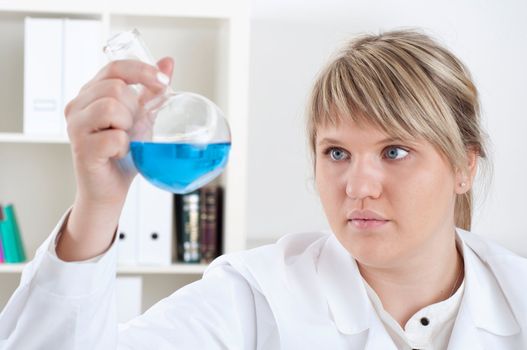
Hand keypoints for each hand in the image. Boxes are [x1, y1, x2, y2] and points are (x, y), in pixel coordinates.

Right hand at [57, 58, 173, 260]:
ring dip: (128, 125)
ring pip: (111, 107)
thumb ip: (150, 91)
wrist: (111, 188)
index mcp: (91, 93)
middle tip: (132, 128)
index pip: (114, 67)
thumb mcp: (140, 117)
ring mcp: (76, 127)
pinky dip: (125, 147)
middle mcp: (77, 106)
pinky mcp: (82, 149)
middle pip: (115, 88)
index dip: (141, 70)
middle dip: (134, 109)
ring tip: (125, 139)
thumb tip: (168, 62)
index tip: (163, 82)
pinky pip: (114, 137)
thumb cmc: (122, 152)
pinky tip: (119, 153)